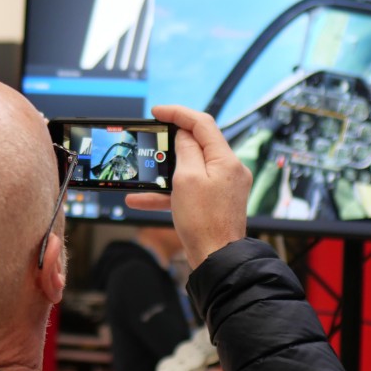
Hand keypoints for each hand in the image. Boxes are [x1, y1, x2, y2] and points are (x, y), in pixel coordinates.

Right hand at [126, 105, 250, 269]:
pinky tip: (141, 200)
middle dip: (171, 140)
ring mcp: (223, 186)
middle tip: (152, 137)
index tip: (157, 111)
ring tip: (144, 172)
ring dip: (165, 170)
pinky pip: (189, 188)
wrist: (216, 259)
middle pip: (198, 143)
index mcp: (226, 159)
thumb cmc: (204, 223)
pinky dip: (168, 191)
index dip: (178, 113)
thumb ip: (185, 151)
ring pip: (190, 167)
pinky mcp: (215, 201)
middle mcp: (228, 169)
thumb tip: (184, 135)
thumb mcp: (187, 180)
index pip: (202, 123)